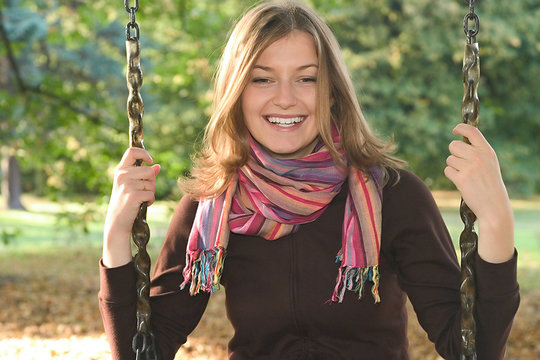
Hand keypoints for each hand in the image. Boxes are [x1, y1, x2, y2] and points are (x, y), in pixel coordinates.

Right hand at [103, 147, 160, 266]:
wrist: (117, 222)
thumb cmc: (125, 202)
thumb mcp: (131, 186)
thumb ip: (143, 175)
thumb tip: (158, 166)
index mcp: (121, 170)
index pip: (132, 151)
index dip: (144, 153)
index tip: (150, 160)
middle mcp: (122, 175)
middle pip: (149, 170)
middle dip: (152, 181)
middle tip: (143, 190)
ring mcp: (127, 185)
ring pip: (151, 183)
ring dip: (151, 192)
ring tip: (140, 199)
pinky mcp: (133, 196)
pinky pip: (151, 193)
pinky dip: (150, 200)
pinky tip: (142, 204)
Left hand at [444, 123, 513, 262]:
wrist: (494, 206)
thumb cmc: (490, 184)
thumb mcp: (489, 164)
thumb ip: (477, 152)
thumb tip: (456, 143)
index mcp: (488, 152)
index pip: (472, 132)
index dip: (460, 128)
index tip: (454, 130)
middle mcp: (479, 157)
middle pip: (453, 146)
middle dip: (454, 153)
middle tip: (461, 164)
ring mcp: (469, 168)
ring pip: (449, 159)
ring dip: (453, 167)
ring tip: (466, 176)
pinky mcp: (461, 179)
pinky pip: (447, 171)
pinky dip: (451, 176)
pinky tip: (462, 182)